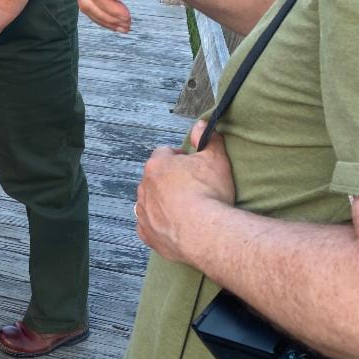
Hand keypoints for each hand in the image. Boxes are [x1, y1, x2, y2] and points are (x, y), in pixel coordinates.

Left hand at [134, 121, 235, 263]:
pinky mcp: (146, 233)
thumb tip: (201, 124)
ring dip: (162, 202)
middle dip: (169, 181)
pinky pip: (148, 226)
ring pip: (149, 201)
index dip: (180, 158)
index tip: (194, 166)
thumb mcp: (216, 159)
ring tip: (185, 210)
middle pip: (154, 178)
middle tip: (192, 189)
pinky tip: (174, 227)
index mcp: (157, 165)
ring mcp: (143, 212)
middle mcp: (144, 187)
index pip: (164, 153)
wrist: (205, 232)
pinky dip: (158, 225)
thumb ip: (208, 139)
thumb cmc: (209, 192)